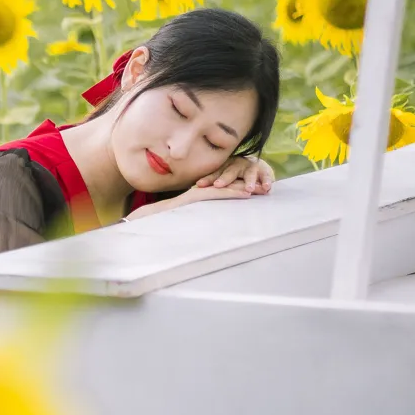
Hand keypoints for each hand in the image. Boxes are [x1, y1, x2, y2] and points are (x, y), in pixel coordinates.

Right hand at [124, 182, 256, 220]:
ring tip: (261, 190)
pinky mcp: (196, 197)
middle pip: (228, 185)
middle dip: (247, 184)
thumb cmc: (164, 222)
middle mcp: (200, 191)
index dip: (240, 187)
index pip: (223, 189)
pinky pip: (218, 194)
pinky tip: (246, 194)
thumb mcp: (186, 219)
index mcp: (200, 195)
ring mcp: (198, 193)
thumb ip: (197, 219)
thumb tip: (206, 230)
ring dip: (244, 187)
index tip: (255, 190)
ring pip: (226, 187)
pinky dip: (233, 193)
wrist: (149, 218)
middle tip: (265, 187)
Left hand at [196, 156, 273, 194]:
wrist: (255, 165)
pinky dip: (267, 181)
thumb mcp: (223, 175)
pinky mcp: (264, 171)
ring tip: (249, 189)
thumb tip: (191, 191)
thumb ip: (212, 182)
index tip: (199, 185)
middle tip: (219, 185)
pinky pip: (266, 176)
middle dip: (224, 179)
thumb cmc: (233, 174)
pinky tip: (267, 188)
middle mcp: (237, 165)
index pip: (214, 174)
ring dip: (249, 181)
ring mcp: (251, 167)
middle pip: (230, 172)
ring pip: (249, 174)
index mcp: (224, 167)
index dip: (207, 179)